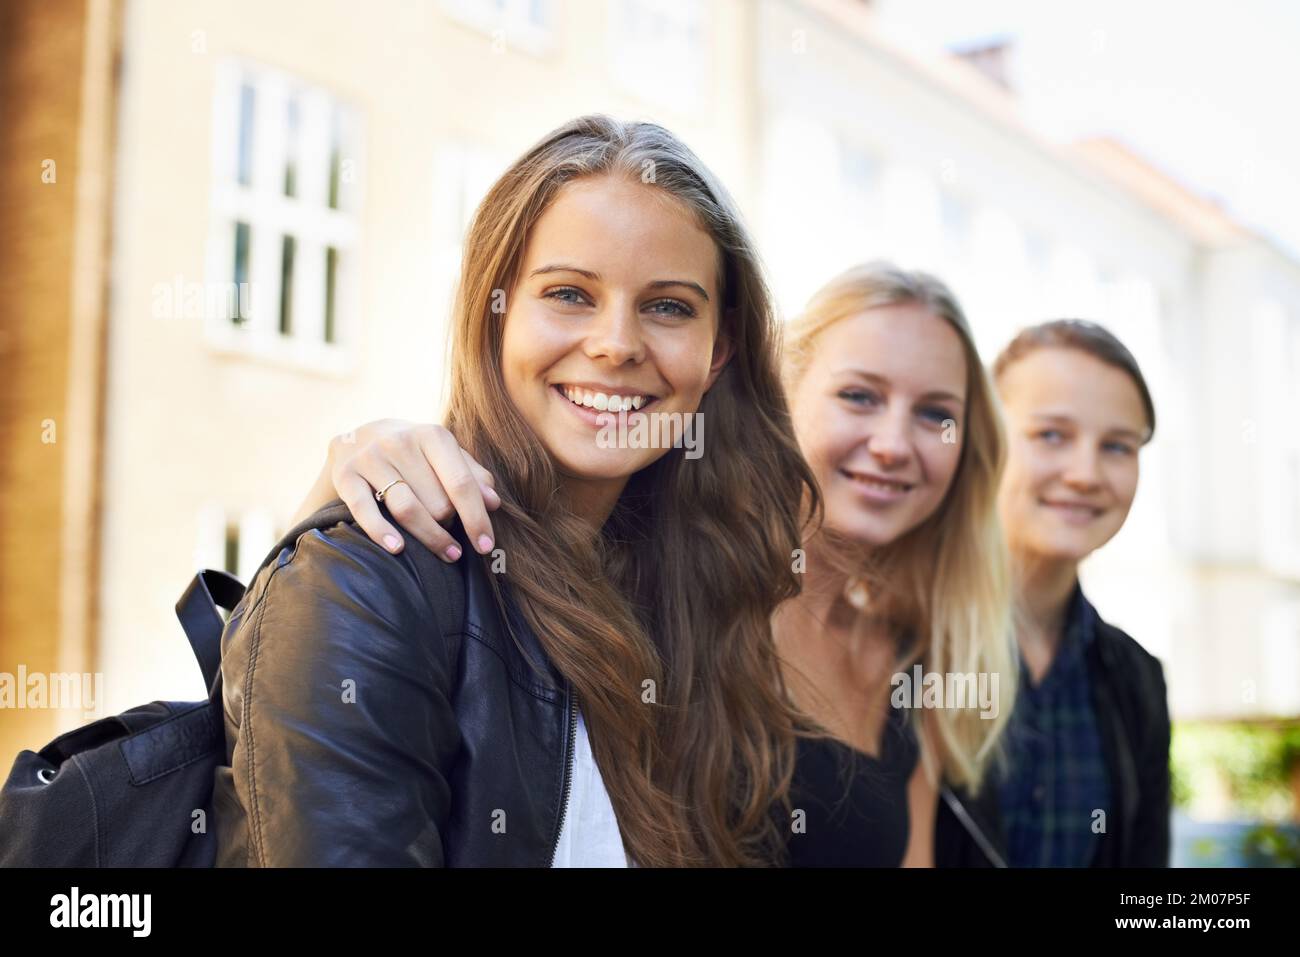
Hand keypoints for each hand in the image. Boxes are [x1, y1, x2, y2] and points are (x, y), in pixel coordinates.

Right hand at [303, 419, 500, 561]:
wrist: (358, 437)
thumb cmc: (415, 453)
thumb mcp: (445, 455)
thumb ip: (472, 475)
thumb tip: (493, 502)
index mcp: (432, 435)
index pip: (460, 483)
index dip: (476, 518)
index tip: (486, 546)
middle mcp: (400, 442)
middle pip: (436, 502)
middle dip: (449, 523)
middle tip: (452, 530)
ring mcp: (370, 458)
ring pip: (406, 509)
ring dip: (430, 537)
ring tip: (446, 552)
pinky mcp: (345, 475)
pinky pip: (365, 510)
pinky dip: (381, 532)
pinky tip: (397, 549)